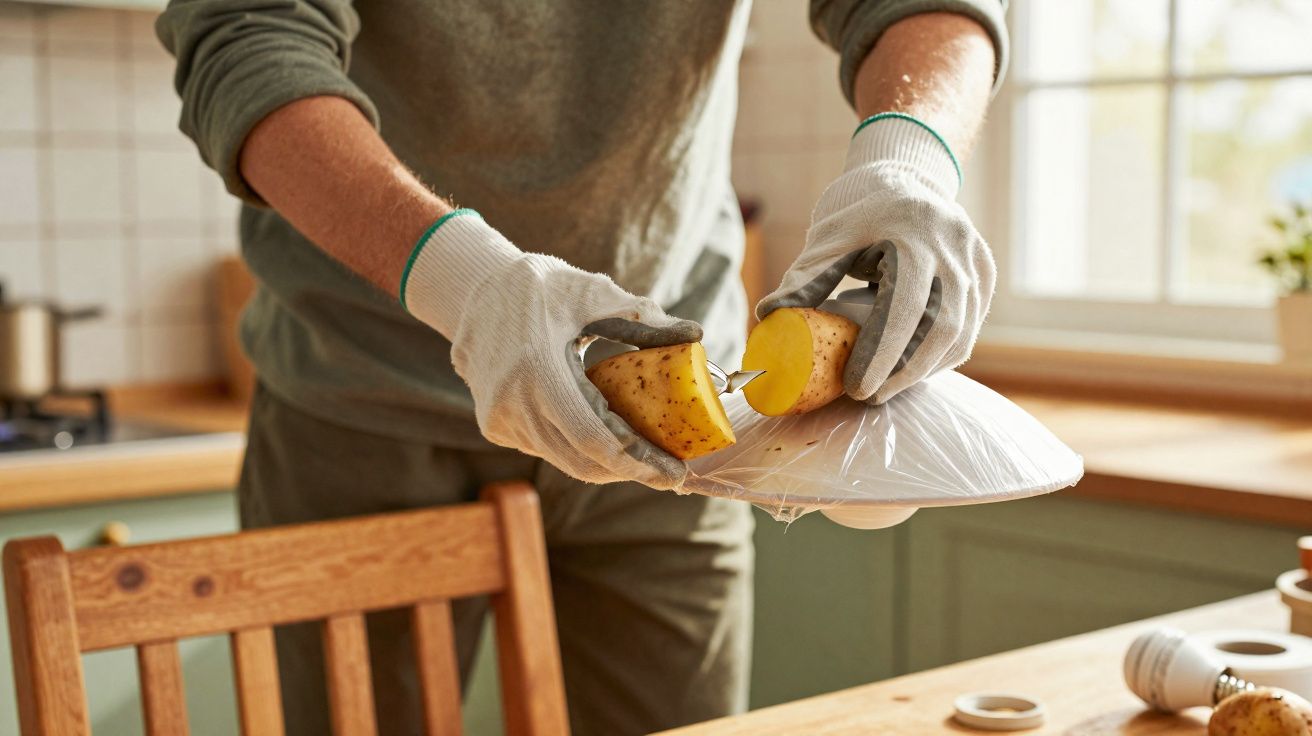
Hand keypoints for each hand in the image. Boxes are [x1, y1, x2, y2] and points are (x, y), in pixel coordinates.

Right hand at [401, 209, 701, 489]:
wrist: (475, 289)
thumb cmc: (541, 286)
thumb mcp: (594, 292)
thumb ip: (645, 318)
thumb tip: (696, 335)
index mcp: (539, 370)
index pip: (595, 439)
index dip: (639, 462)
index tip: (676, 472)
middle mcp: (513, 405)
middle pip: (585, 461)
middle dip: (632, 470)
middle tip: (671, 469)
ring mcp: (500, 419)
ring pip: (567, 461)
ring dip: (609, 464)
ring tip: (649, 457)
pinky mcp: (495, 425)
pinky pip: (549, 449)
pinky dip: (582, 450)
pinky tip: (611, 440)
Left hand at [758, 114, 994, 403]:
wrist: (902, 175)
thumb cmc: (857, 211)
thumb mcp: (827, 238)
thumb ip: (803, 279)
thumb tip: (768, 317)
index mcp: (913, 232)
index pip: (904, 306)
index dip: (883, 354)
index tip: (858, 387)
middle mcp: (953, 245)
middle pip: (942, 327)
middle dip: (906, 371)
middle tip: (871, 396)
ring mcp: (974, 258)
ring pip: (962, 331)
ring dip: (925, 368)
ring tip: (889, 386)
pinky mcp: (984, 271)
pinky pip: (971, 324)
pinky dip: (944, 354)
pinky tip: (915, 368)